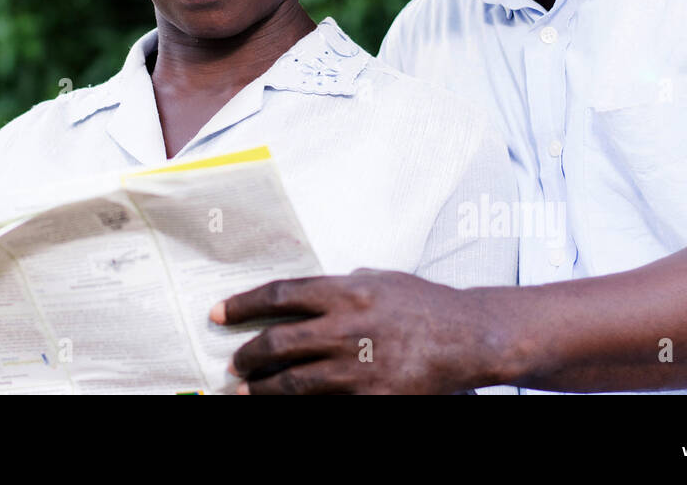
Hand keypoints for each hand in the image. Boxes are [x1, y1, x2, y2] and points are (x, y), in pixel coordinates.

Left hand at [211, 269, 497, 393]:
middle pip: (278, 342)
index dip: (243, 304)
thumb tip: (300, 296)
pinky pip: (324, 405)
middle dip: (248, 354)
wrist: (469, 337)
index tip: (218, 313)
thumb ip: (339, 286)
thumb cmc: (423, 303)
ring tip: (244, 390)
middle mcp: (346, 327)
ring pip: (293, 382)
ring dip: (261, 389)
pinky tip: (283, 406)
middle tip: (235, 361)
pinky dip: (299, 406)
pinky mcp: (372, 397)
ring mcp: (358, 367)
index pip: (279, 295)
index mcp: (345, 291)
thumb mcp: (378, 279)